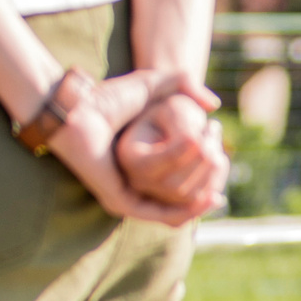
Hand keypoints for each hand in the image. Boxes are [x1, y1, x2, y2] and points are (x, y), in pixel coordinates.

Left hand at [47, 70, 224, 227]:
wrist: (75, 108)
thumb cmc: (107, 96)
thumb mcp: (154, 85)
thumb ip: (184, 85)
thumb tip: (213, 106)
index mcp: (142, 164)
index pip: (181, 181)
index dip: (207, 174)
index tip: (225, 159)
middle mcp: (134, 183)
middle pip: (183, 196)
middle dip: (209, 180)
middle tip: (223, 159)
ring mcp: (127, 195)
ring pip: (176, 208)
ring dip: (201, 194)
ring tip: (218, 171)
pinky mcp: (120, 202)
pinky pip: (161, 215)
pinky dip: (186, 209)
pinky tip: (206, 194)